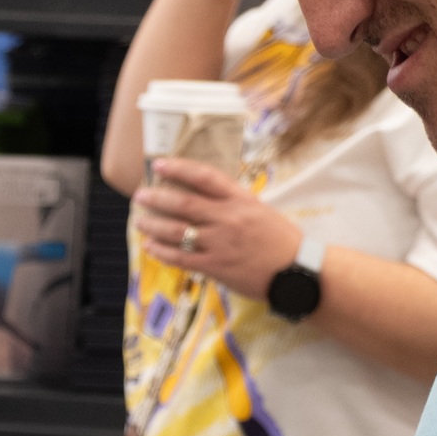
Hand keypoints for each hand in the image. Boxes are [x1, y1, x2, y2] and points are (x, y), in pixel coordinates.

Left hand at [135, 158, 302, 304]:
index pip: (205, 177)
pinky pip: (181, 257)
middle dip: (158, 198)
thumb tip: (203, 196)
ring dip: (154, 225)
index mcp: (241, 199)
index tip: (159, 164)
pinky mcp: (215, 266)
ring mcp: (220, 243)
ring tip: (139, 220)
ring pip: (177, 231)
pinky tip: (151, 246)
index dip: (180, 168)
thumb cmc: (279, 240)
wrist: (296, 271)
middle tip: (140, 195)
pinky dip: (162, 252)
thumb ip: (232, 203)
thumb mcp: (259, 211)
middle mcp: (228, 218)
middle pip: (185, 203)